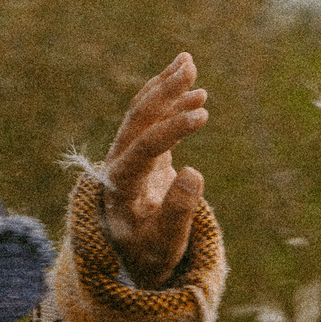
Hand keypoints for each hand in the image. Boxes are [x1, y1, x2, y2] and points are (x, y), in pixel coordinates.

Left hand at [100, 52, 208, 287]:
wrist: (135, 257)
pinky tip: (187, 77)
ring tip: (189, 64)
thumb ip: (177, 212)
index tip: (203, 116)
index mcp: (119, 186)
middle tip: (190, 71)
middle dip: (164, 93)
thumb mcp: (166, 243)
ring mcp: (126, 154)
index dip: (173, 129)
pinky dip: (169, 96)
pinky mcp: (140, 150)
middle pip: (138, 119)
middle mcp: (117, 163)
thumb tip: (194, 173)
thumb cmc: (150, 254)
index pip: (143, 147)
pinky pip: (151, 116)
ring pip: (143, 111)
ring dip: (166, 87)